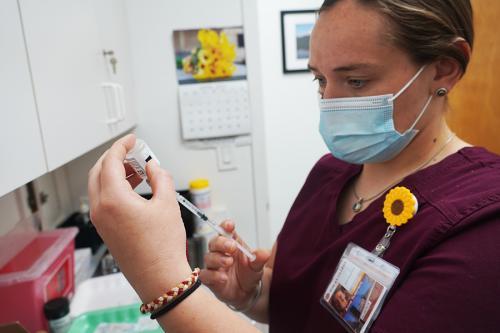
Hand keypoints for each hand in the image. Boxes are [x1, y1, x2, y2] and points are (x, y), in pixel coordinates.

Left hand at [88, 134, 191, 301]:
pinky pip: (104, 201)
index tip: (131, 140)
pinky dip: (115, 189)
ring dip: (115, 173)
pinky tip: (135, 190)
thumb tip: (154, 168)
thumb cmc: (163, 247)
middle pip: (99, 172)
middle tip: (133, 153)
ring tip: (138, 171)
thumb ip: (160, 178)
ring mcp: (101, 221)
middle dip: (115, 158)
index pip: (110, 162)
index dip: (121, 146)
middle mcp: (101, 209)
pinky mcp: (106, 230)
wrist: (159, 278)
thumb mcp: (167, 204)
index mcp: (113, 199)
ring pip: (100, 186)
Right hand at [200, 220, 269, 309]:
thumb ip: (260, 259)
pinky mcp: (210, 280)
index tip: (230, 225)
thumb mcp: (258, 265)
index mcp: (231, 243)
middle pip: (214, 242)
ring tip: (229, 262)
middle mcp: (220, 252)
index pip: (224, 230)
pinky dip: (213, 276)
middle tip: (232, 246)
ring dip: (218, 258)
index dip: (225, 226)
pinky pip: (205, 275)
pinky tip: (223, 278)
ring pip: (208, 257)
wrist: (249, 292)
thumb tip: (264, 253)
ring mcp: (214, 266)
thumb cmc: (250, 273)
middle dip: (221, 243)